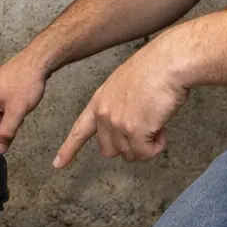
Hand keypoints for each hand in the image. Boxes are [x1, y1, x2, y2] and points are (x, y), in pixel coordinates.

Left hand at [53, 39, 188, 166]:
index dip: (69, 149)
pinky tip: (161, 128)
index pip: (80, 130)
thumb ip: (119, 107)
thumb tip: (130, 124)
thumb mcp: (125, 87)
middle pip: (108, 150)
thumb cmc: (154, 70)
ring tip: (156, 121)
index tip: (59, 163)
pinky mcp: (134, 131)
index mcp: (99, 102)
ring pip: (130, 154)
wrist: (167, 63)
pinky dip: (156, 146)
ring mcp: (117, 124)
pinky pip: (145, 153)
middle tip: (144, 131)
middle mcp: (103, 114)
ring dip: (146, 144)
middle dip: (127, 146)